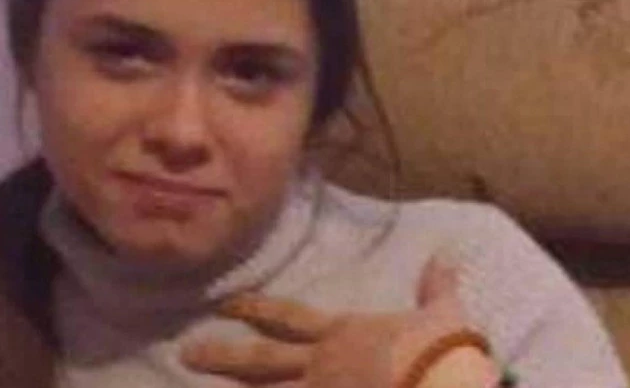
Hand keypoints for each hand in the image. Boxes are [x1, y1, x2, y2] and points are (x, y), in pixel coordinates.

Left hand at [180, 262, 499, 387]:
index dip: (255, 309)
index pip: (289, 318)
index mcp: (342, 333)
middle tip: (186, 353)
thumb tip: (444, 256)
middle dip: (223, 355)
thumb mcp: (443, 314)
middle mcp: (321, 364)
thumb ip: (436, 287)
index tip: (227, 306)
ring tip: (193, 386)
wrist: (442, 380)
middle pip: (261, 360)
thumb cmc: (440, 351)